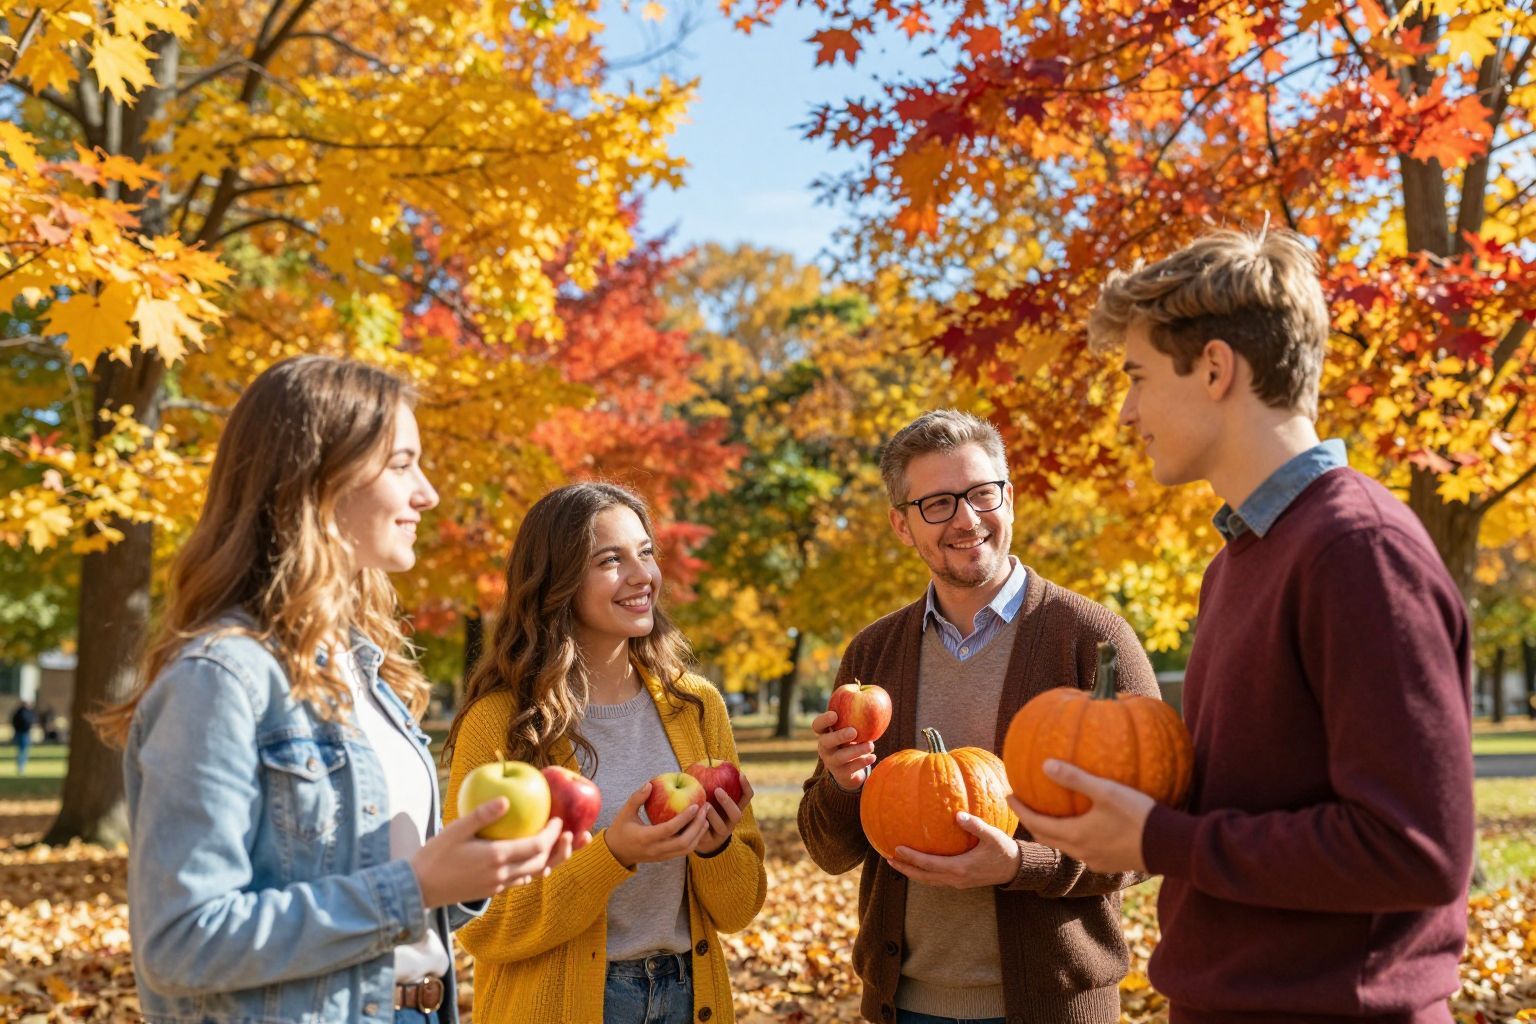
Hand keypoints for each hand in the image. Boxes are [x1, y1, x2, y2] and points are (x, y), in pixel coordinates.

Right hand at [411, 798, 563, 906]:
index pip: (537, 847)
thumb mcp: (455, 830)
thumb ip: (482, 815)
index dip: (553, 834)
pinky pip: (520, 881)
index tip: (560, 819)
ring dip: (551, 862)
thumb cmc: (434, 856)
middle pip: (541, 863)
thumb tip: (507, 798)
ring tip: (564, 849)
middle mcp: (501, 875)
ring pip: (533, 875)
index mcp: (496, 857)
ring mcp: (497, 886)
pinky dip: (533, 871)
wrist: (417, 890)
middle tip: (573, 833)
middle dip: (560, 849)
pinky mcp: (491, 891)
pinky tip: (534, 862)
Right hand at [602, 782, 712, 869]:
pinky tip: (699, 826)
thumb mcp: (625, 812)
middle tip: (704, 809)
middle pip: (683, 842)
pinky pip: (684, 851)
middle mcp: (656, 849)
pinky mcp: (665, 858)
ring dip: (699, 834)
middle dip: (697, 826)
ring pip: (686, 849)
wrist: (616, 853)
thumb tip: (650, 784)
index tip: (696, 805)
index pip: (669, 829)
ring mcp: (661, 856)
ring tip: (705, 817)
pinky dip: (694, 839)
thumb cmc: (620, 829)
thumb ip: (637, 798)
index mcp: (645, 838)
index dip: (684, 818)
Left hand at [699, 776, 754, 855]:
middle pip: (736, 814)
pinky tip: (692, 817)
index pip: (746, 797)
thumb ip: (708, 784)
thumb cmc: (703, 809)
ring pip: (721, 826)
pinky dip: (700, 825)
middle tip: (717, 790)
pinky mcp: (708, 841)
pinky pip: (706, 834)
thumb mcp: (709, 797)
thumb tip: (701, 762)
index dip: (745, 786)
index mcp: (734, 808)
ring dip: (713, 815)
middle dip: (728, 802)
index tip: (740, 773)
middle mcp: (731, 821)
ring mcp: (721, 833)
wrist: (696, 837)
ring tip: (704, 805)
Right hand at [811, 710, 875, 789]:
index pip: (817, 726)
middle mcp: (825, 748)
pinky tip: (873, 757)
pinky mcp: (841, 774)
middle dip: (839, 736)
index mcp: (825, 734)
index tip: (835, 715)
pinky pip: (851, 769)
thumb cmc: (850, 741)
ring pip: (840, 757)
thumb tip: (861, 686)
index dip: (823, 720)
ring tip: (871, 745)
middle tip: (854, 732)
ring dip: (856, 750)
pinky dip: (863, 762)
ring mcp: (831, 762)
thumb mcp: (848, 728)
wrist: (849, 770)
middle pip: (826, 742)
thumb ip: (851, 713)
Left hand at [887, 812, 1020, 887]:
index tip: (896, 848)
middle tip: (888, 858)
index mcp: (960, 868)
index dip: (912, 858)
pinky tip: (919, 862)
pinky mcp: (961, 881)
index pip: (929, 865)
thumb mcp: (992, 836)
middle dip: (905, 869)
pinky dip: (924, 872)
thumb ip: (975, 825)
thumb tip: (957, 814)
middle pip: (924, 877)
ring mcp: (958, 882)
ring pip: (929, 880)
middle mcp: (956, 878)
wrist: (1016, 870)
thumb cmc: (1005, 850)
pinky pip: (937, 878)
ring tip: (897, 862)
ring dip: (913, 872)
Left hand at [1007, 759, 1153, 873]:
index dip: (1021, 810)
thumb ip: (1076, 778)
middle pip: (1048, 838)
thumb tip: (1045, 764)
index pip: (1037, 824)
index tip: (1009, 796)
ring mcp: (1097, 861)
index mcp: (1077, 835)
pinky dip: (1072, 836)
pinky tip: (1082, 824)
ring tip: (1049, 813)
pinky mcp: (1111, 863)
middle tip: (1023, 805)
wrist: (1171, 846)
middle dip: (1032, 821)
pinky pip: (1083, 849)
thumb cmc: (1139, 815)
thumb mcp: (1107, 791)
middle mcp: (1083, 852)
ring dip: (1052, 830)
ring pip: (1065, 846)